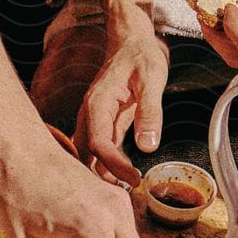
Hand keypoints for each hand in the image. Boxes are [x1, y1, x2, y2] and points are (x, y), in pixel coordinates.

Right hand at [75, 20, 168, 186]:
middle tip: (124, 196)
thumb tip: (148, 146)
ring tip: (124, 192)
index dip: (114, 165)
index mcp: (97, 104)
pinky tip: (122, 178)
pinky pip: (100, 150)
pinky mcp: (104, 124)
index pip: (98, 144)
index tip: (134, 178)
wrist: (131, 41)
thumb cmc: (141, 56)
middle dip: (100, 176)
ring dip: (101, 173)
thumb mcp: (152, 79)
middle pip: (86, 154)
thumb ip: (150, 112)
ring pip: (89, 155)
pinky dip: (107, 166)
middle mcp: (90, 115)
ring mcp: (95, 121)